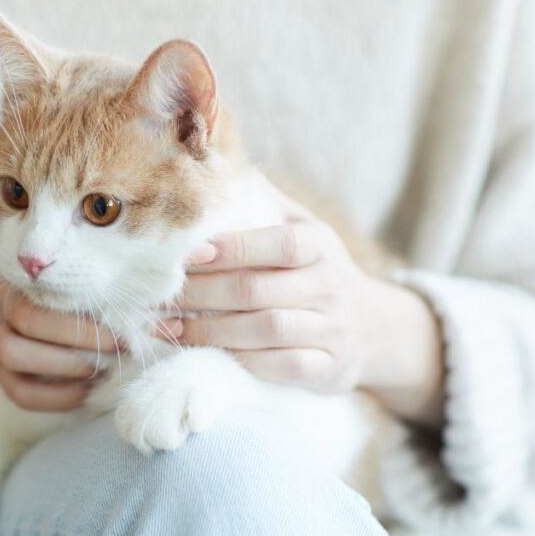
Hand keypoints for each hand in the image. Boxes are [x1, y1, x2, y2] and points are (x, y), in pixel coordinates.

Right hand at [0, 281, 119, 418]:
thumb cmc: (56, 304)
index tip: (127, 330)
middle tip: (119, 349)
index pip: (48, 291)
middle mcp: (1, 308)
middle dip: (80, 338)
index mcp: (25, 281)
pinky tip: (84, 393)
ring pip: (15, 355)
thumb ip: (114, 301)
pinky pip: (21, 393)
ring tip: (98, 372)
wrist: (2, 319)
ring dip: (63, 366)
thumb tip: (172, 323)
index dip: (88, 315)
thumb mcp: (76, 292)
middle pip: (29, 320)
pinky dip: (55, 398)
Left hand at [176, 213, 444, 424]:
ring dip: (210, 331)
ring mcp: (332, 330)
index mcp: (321, 245)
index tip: (187, 255)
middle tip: (161, 296)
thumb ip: (263, 202)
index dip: (233, 248)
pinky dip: (242, 362)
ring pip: (266, 331)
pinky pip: (283, 368)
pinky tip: (208, 355)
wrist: (374, 328)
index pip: (279, 244)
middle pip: (259, 290)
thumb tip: (214, 165)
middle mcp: (330, 286)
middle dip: (202, 294)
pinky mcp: (330, 370)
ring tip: (169, 328)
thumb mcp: (303, 229)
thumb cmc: (318, 271)